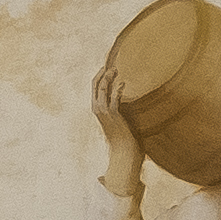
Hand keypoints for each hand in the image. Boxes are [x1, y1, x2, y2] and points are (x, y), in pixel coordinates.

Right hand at [89, 72, 144, 201]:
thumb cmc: (124, 140)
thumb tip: (125, 106)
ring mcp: (104, 113)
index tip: (108, 68)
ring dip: (108, 77)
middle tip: (111, 64)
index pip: (95, 89)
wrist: (123, 154)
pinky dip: (117, 89)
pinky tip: (123, 83)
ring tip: (116, 68)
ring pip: (102, 89)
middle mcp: (97, 110)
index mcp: (98, 110)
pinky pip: (113, 98)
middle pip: (95, 85)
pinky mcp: (112, 116)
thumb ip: (119, 112)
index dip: (100, 77)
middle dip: (102, 73)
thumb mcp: (120, 122)